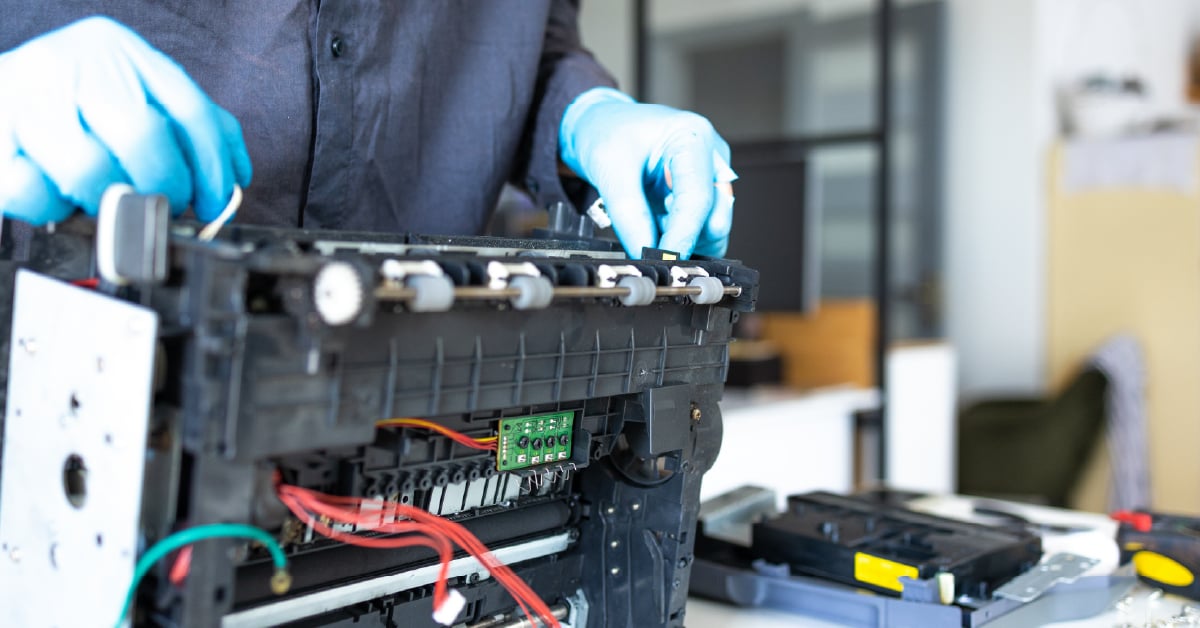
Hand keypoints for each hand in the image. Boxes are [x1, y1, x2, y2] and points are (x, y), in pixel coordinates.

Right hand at [0, 16, 250, 223]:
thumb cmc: (71, 102)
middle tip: (162, 204)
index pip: (189, 109)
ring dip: (109, 201)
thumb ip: (190, 125)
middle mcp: (70, 64)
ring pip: (90, 170)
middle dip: (165, 187)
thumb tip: (235, 175)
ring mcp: (25, 98)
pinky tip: (59, 195)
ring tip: (107, 199)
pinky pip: (31, 191)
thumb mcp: (133, 93)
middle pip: (143, 137)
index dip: (213, 166)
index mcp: (117, 50)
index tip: (216, 201)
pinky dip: (52, 207)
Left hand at [559, 87, 734, 258]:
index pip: (698, 197)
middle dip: (684, 237)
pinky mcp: (703, 194)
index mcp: (693, 137)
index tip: (665, 260)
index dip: (683, 235)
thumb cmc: (607, 132)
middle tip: (649, 242)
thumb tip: (644, 251)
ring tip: (647, 220)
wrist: (601, 125)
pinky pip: (700, 229)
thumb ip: (629, 213)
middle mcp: (711, 156)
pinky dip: (677, 236)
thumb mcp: (608, 168)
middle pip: (714, 216)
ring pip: (711, 228)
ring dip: (680, 237)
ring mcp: (710, 177)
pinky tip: (656, 223)